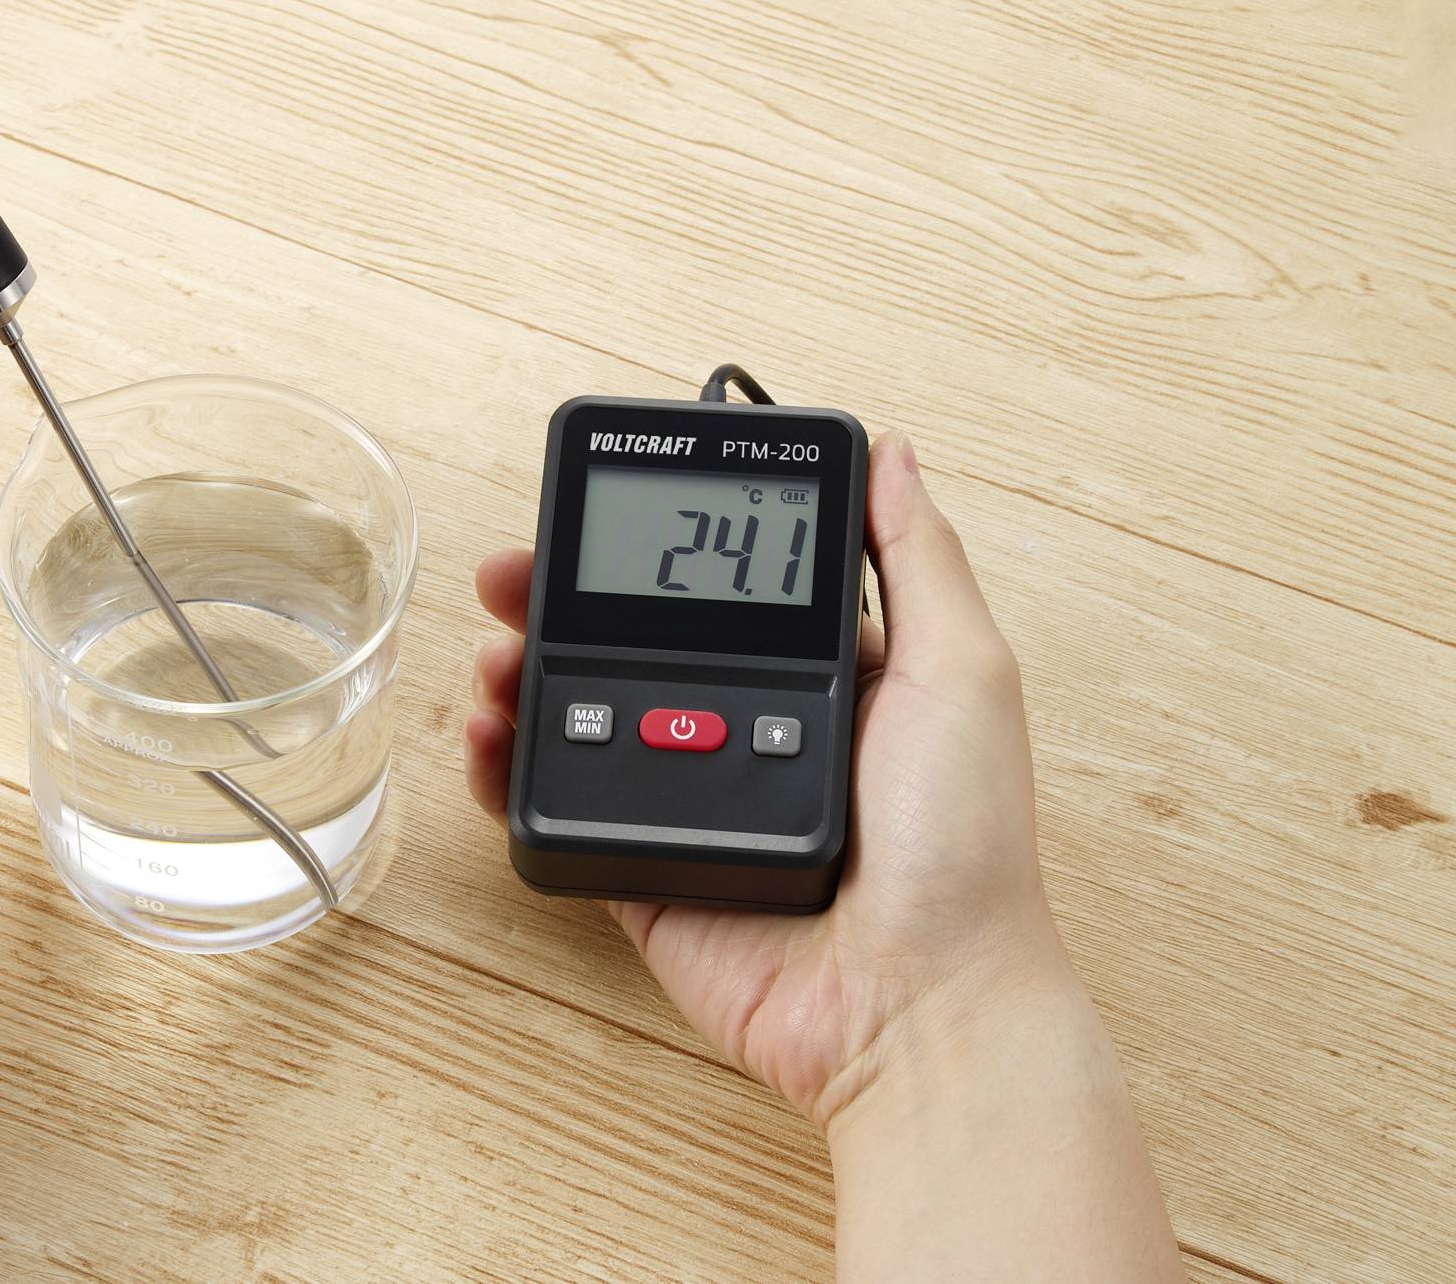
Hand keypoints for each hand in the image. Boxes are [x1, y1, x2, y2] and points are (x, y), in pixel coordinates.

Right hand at [463, 433, 1075, 1126]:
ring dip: (522, 674)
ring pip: (581, 718)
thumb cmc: (963, 850)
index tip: (602, 515)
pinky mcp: (642, 869)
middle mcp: (750, 731)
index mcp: (826, 679)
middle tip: (511, 578)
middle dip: (558, 601)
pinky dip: (511, 771)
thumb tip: (896, 453)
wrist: (916, 1002)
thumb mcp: (964, 672)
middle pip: (630, 645)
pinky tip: (492, 737)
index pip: (721, 594)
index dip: (655, 553)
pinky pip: (559, 810)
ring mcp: (691, 799)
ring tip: (498, 656)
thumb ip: (918, 561)